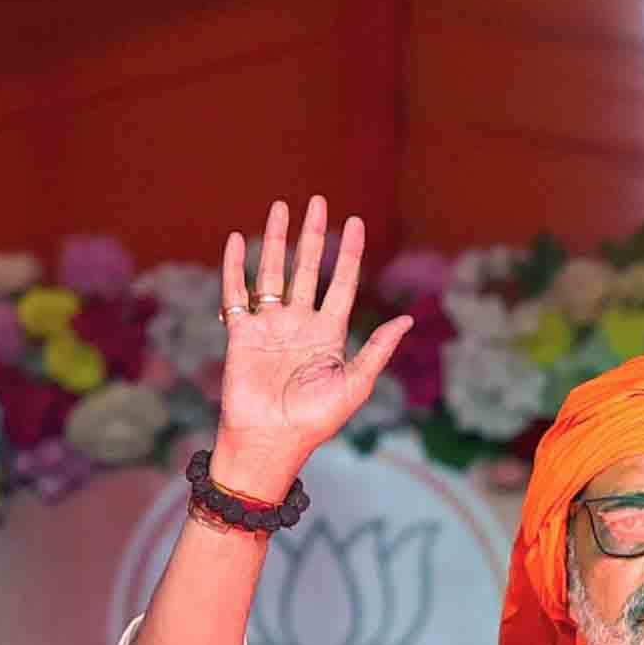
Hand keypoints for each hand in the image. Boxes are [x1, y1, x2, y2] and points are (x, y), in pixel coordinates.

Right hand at [210, 196, 413, 497]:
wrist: (270, 442)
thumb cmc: (315, 421)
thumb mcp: (355, 384)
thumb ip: (378, 349)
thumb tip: (407, 318)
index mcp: (328, 334)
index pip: (342, 283)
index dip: (350, 252)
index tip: (355, 222)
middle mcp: (299, 324)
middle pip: (308, 268)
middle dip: (313, 235)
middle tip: (318, 202)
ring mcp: (269, 326)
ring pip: (273, 273)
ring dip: (277, 240)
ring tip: (280, 207)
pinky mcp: (241, 334)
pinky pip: (237, 294)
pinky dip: (236, 267)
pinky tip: (239, 240)